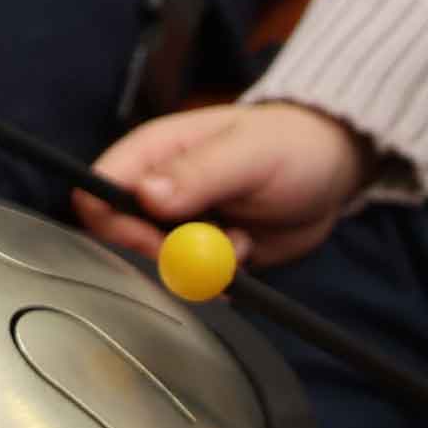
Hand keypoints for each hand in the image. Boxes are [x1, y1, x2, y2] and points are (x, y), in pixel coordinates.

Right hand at [79, 100, 367, 265]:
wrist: (332, 170)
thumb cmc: (290, 144)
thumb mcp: (249, 154)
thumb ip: (198, 172)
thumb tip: (146, 195)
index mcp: (151, 153)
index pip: (96, 194)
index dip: (115, 226)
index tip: (155, 243)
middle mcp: (154, 191)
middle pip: (119, 240)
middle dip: (160, 256)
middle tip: (204, 254)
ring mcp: (178, 225)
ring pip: (155, 267)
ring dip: (195, 270)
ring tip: (235, 245)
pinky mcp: (202, 254)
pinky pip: (189, 282)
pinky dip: (215, 279)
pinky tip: (244, 252)